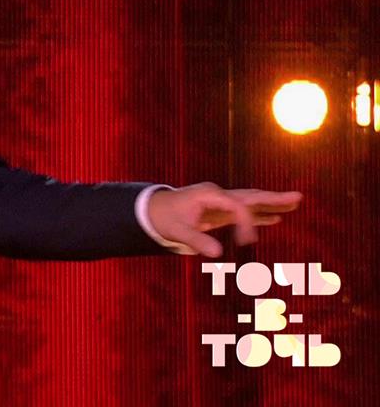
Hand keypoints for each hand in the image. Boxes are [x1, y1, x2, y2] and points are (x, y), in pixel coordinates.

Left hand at [148, 182, 302, 257]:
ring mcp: (219, 200)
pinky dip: (259, 214)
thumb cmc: (163, 217)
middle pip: (250, 196)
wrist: (151, 209)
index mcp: (209, 195)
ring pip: (250, 201)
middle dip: (273, 198)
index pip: (237, 207)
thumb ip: (196, 241)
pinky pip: (244, 211)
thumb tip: (217, 254)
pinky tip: (275, 217)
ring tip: (295, 203)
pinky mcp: (219, 209)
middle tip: (298, 197)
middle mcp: (217, 194)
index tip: (248, 242)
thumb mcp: (177, 231)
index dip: (246, 223)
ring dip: (271, 203)